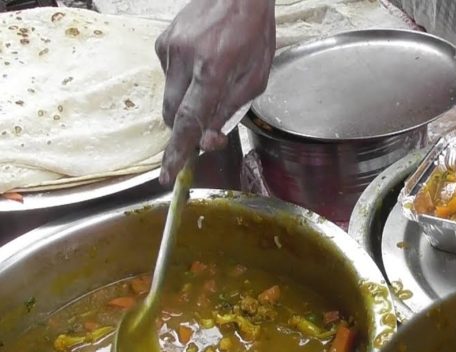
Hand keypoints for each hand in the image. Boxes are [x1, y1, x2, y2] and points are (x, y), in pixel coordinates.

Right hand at [155, 0, 275, 184]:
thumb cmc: (254, 34)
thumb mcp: (256, 78)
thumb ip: (230, 110)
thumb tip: (207, 140)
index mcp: (213, 70)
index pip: (189, 121)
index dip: (178, 152)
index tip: (167, 176)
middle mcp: (185, 59)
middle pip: (173, 115)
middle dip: (185, 129)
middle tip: (202, 128)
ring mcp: (170, 48)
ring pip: (169, 96)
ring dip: (186, 101)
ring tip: (211, 79)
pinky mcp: (162, 41)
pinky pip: (168, 76)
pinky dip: (182, 81)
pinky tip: (203, 62)